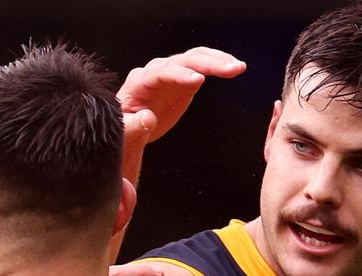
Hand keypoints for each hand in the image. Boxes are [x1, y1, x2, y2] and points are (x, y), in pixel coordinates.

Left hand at [120, 47, 245, 148]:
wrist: (130, 128)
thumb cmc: (124, 129)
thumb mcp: (125, 132)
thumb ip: (133, 126)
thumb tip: (148, 118)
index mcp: (139, 83)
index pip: (160, 73)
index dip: (179, 74)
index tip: (197, 80)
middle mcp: (155, 71)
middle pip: (182, 61)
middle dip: (206, 64)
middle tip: (230, 69)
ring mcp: (171, 72)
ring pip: (195, 58)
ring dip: (217, 60)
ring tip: (238, 67)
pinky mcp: (183, 78)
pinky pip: (202, 65)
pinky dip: (218, 64)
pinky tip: (235, 68)